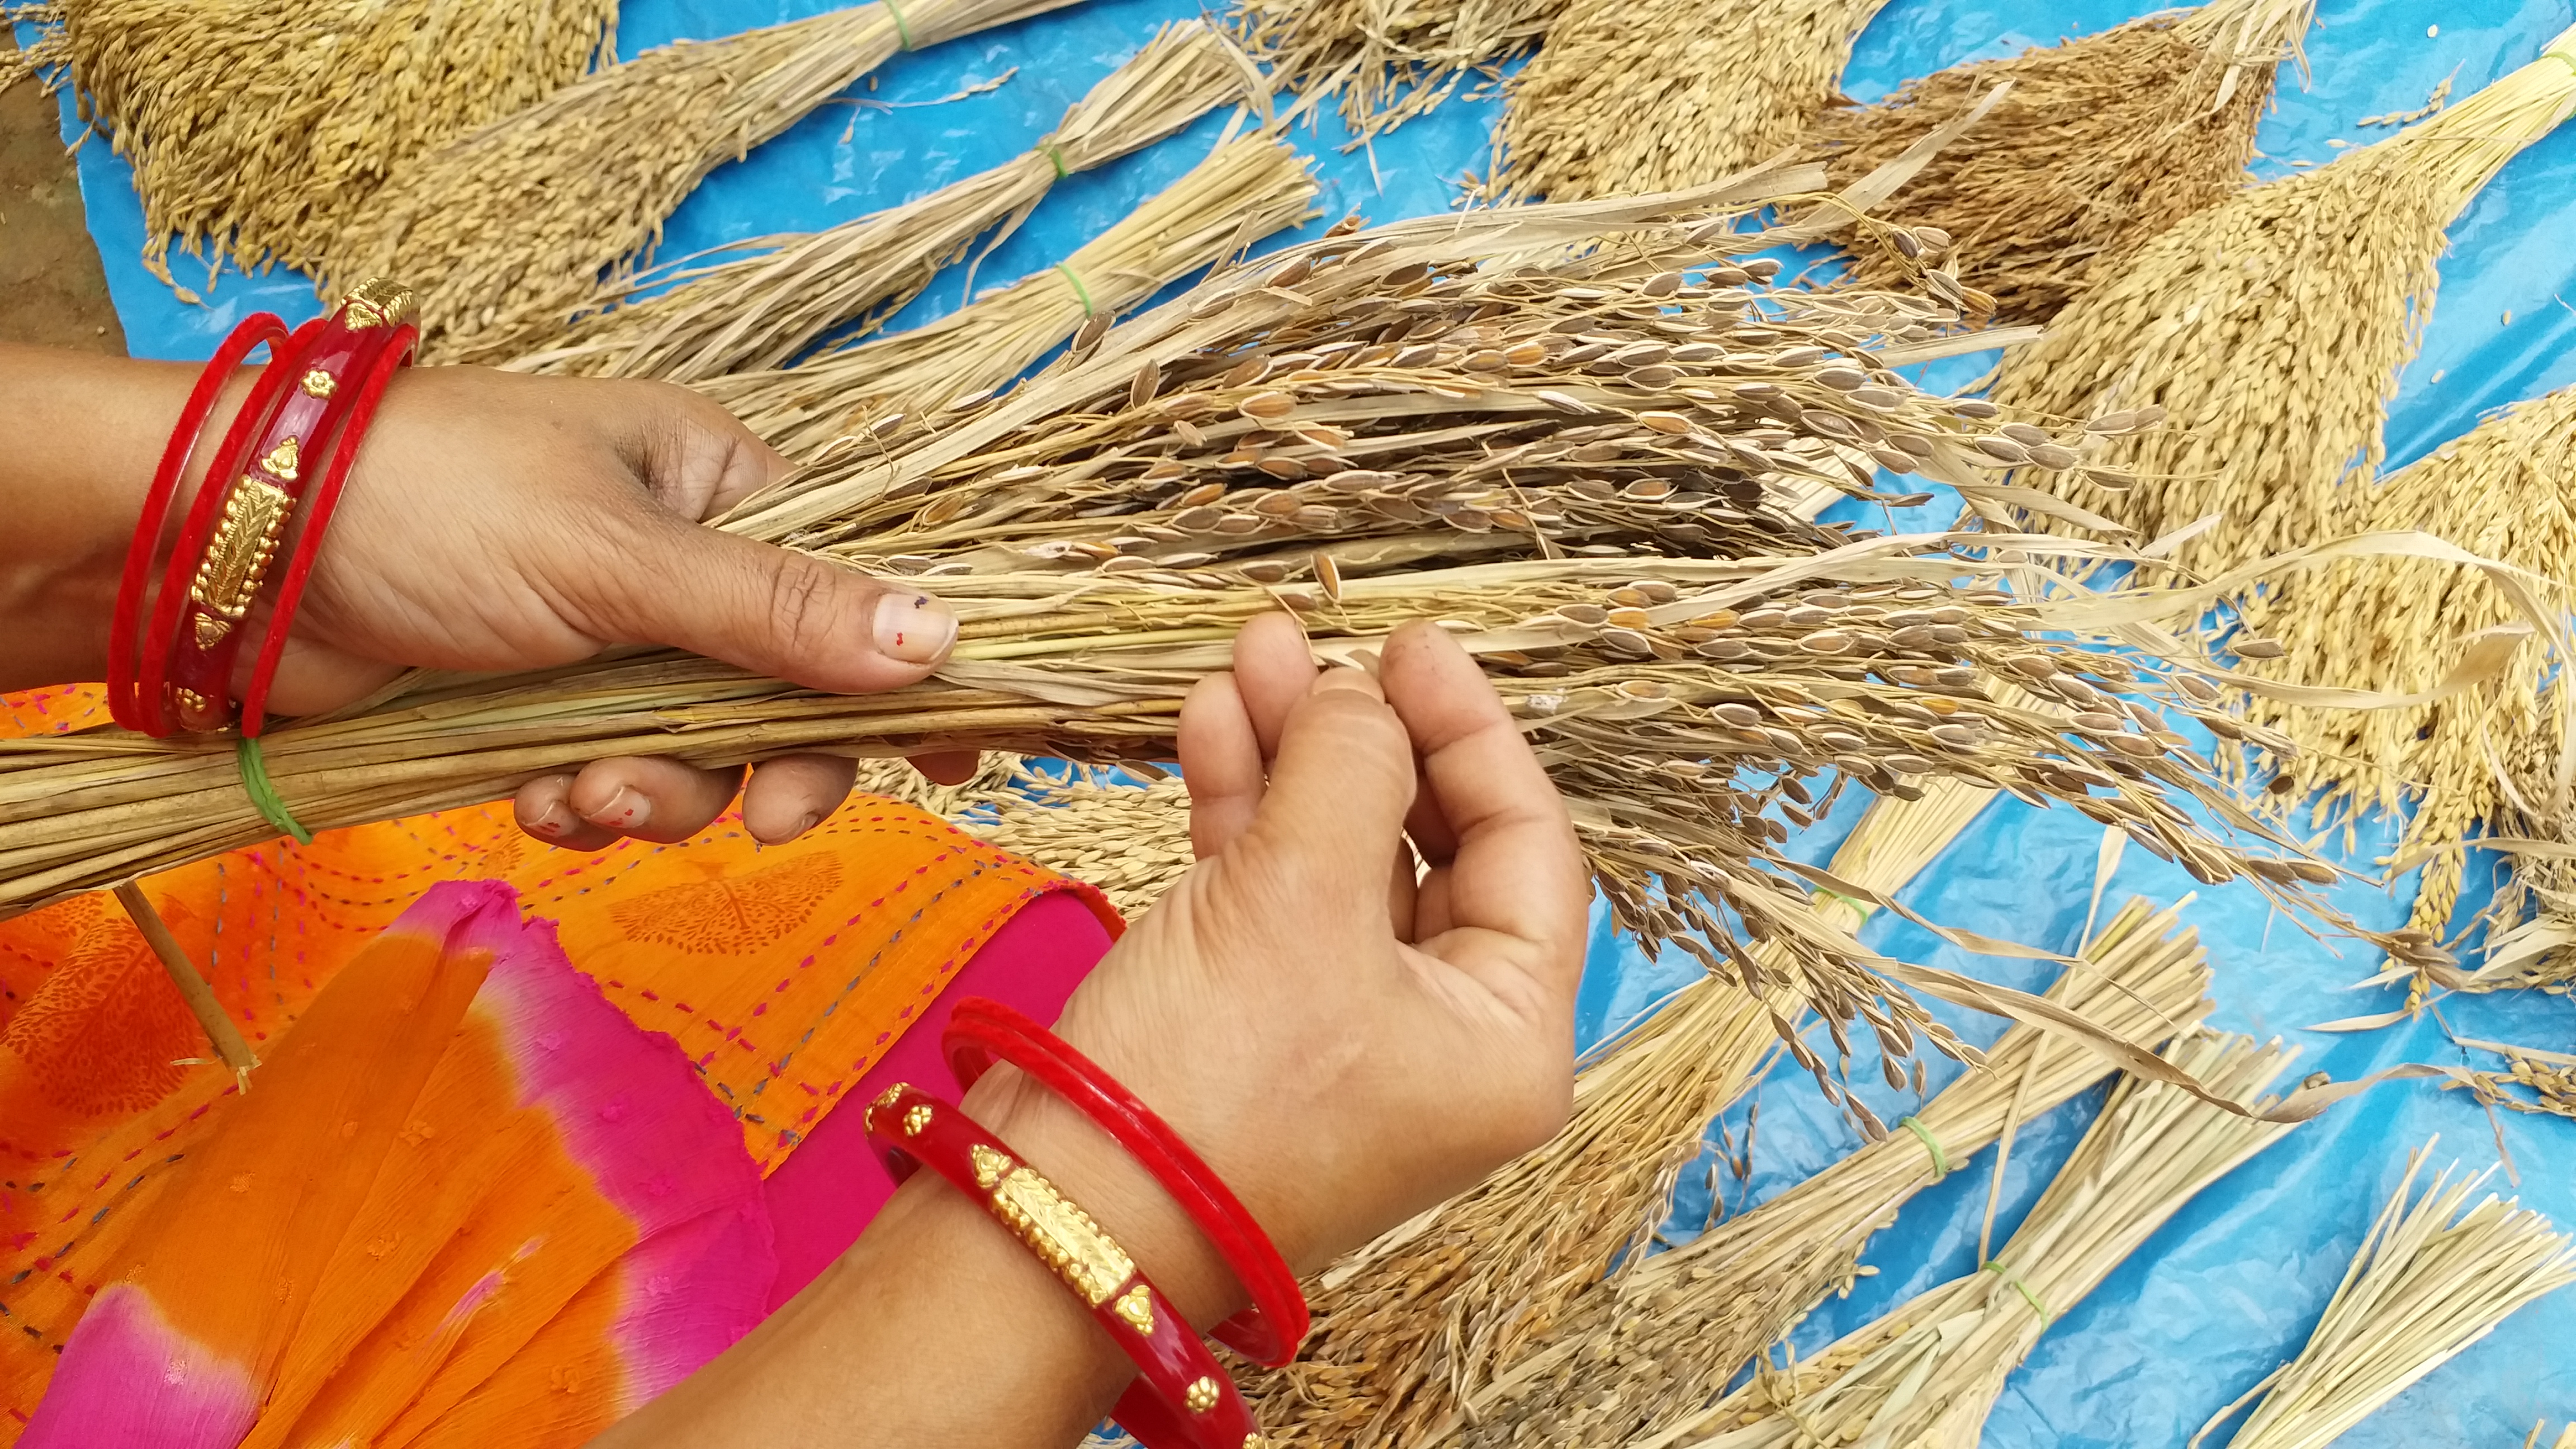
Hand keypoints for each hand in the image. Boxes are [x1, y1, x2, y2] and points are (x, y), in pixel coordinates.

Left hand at [244, 365, 974, 847]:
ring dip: (656, 796)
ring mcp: (608, 634)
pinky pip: (614, 778)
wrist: (231, 558)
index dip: (909, 673)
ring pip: (698, 752)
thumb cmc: (432, 507)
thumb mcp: (618, 559)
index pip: (858, 584)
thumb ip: (777, 613)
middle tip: (756, 821)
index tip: (957, 758)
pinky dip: (588, 806)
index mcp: (716, 483)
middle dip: (756, 765)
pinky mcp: (541, 700)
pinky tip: (535, 799)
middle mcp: (678, 556)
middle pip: (788, 693)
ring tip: (582, 793)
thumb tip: (942, 636)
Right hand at [592, 615, 1590, 1447]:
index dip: (1472, 733)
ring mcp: (1341, 1034)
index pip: (1529, 849)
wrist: (1058, 1211)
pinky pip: (1269, 893)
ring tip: (1246, 660)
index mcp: (1506, 1039)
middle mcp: (1439, 1043)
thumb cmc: (1208, 1088)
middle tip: (1314, 647)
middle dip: (1364, 736)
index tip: (1411, 647)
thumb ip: (1350, 768)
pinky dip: (1244, 809)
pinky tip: (1211, 726)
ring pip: (1339, 858)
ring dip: (1294, 756)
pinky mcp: (1251, 1025)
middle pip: (1431, 848)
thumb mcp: (1301, 895)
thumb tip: (1358, 691)